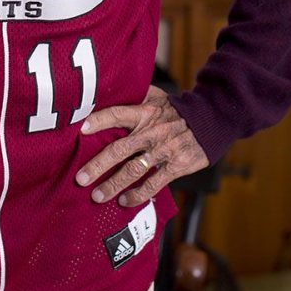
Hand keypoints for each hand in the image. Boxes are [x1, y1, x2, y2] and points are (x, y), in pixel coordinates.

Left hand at [75, 86, 207, 206]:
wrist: (209, 120)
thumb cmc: (175, 109)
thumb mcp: (156, 96)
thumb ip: (134, 95)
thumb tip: (108, 90)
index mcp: (144, 112)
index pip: (116, 114)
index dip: (98, 121)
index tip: (80, 130)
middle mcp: (151, 131)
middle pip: (120, 149)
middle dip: (98, 165)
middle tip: (80, 178)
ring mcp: (163, 150)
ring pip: (134, 170)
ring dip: (113, 184)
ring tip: (97, 196)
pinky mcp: (176, 166)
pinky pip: (154, 183)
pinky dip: (138, 194)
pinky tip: (124, 201)